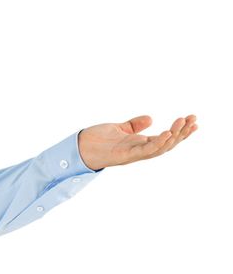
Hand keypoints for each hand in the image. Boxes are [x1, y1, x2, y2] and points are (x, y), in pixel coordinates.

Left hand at [78, 114, 197, 169]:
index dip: (180, 131)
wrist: (79, 147)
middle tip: (193, 119)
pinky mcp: (124, 155)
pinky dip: (157, 143)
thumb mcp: (119, 128)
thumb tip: (151, 118)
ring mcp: (133, 154)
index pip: (165, 138)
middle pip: (167, 144)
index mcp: (140, 144)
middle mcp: (139, 151)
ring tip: (183, 122)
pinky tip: (166, 133)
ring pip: (160, 148)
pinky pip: (145, 151)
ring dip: (173, 136)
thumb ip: (134, 125)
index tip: (193, 120)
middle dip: (182, 133)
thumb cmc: (97, 139)